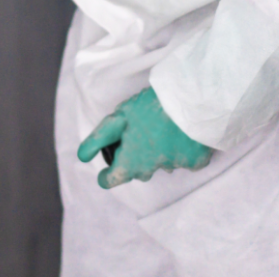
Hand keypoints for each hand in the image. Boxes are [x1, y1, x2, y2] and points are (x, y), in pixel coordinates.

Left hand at [77, 86, 212, 188]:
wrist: (190, 99)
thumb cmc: (150, 107)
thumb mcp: (118, 118)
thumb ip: (99, 139)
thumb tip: (82, 157)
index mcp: (131, 163)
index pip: (111, 180)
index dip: (106, 172)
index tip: (107, 166)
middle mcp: (152, 171)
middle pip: (137, 171)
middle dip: (134, 157)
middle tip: (136, 133)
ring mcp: (176, 167)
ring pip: (161, 163)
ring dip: (158, 151)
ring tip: (160, 127)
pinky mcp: (196, 161)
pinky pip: (183, 159)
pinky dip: (180, 148)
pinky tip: (180, 131)